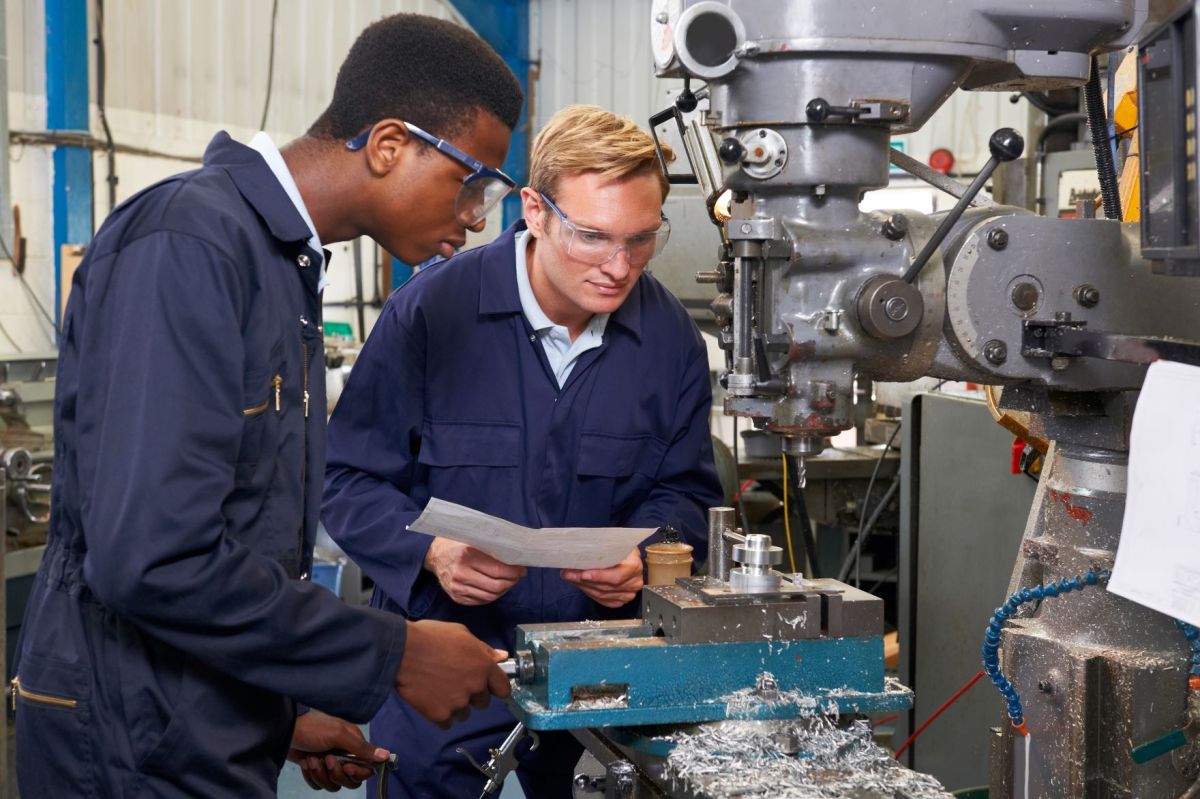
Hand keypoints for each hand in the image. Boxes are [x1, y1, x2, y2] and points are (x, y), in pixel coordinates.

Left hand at [287, 710, 389, 791]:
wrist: (286, 730)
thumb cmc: (313, 728)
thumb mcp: (339, 735)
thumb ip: (362, 748)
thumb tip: (387, 755)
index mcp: (354, 745)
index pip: (366, 769)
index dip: (357, 772)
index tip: (347, 766)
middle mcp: (344, 756)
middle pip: (350, 780)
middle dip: (336, 773)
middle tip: (326, 759)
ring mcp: (329, 764)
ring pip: (333, 784)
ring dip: (320, 774)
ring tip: (312, 759)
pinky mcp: (316, 769)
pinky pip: (319, 784)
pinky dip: (311, 776)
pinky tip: (306, 762)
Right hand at [396, 619, 511, 727]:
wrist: (400, 652)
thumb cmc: (431, 637)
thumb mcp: (461, 633)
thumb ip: (484, 649)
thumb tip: (502, 657)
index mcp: (484, 666)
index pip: (503, 688)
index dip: (496, 687)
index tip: (488, 686)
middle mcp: (475, 687)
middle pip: (483, 702)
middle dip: (472, 695)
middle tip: (454, 682)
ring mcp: (458, 704)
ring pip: (464, 713)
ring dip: (456, 706)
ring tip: (439, 690)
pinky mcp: (440, 716)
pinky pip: (447, 722)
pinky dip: (440, 714)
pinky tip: (430, 700)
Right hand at [424, 537, 525, 605]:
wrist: (434, 555)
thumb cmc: (457, 544)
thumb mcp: (473, 539)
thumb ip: (491, 548)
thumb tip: (515, 556)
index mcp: (467, 556)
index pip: (498, 570)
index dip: (514, 571)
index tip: (521, 568)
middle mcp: (461, 573)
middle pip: (496, 586)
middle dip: (511, 581)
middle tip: (517, 576)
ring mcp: (457, 588)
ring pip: (490, 596)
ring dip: (504, 590)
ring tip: (509, 581)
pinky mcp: (456, 597)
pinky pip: (481, 601)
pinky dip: (493, 595)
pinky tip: (497, 587)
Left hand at [561, 547, 643, 607]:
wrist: (629, 556)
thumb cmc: (621, 547)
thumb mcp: (615, 542)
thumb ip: (602, 548)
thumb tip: (580, 549)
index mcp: (634, 565)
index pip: (616, 576)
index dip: (599, 576)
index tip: (583, 574)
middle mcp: (634, 582)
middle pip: (606, 586)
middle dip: (583, 580)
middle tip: (568, 573)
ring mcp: (628, 593)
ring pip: (602, 594)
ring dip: (583, 586)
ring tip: (570, 577)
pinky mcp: (621, 600)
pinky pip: (602, 600)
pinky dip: (589, 592)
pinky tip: (580, 584)